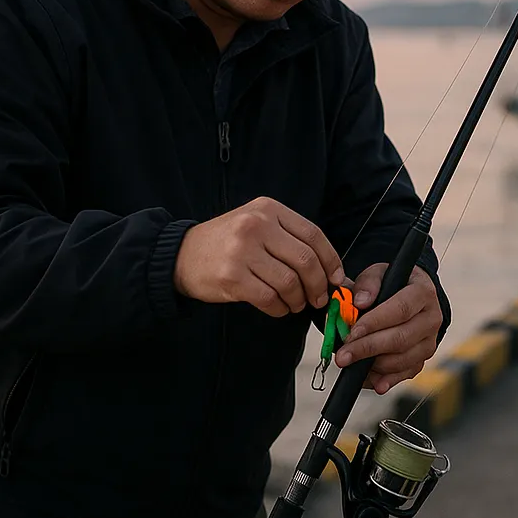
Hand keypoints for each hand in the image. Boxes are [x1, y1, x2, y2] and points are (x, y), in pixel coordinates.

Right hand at [173, 197, 344, 317]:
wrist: (181, 254)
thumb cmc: (225, 243)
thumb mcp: (257, 225)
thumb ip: (289, 240)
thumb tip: (332, 272)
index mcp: (267, 209)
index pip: (313, 234)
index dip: (331, 260)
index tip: (336, 279)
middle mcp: (256, 225)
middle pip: (305, 260)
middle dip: (319, 285)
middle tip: (319, 298)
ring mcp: (242, 250)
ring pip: (290, 282)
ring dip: (299, 300)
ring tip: (295, 304)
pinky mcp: (231, 276)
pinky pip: (270, 298)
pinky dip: (280, 308)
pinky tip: (278, 308)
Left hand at [334, 263, 441, 393]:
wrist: (408, 295)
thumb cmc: (390, 284)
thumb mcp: (378, 274)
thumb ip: (367, 284)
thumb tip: (360, 302)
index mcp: (423, 292)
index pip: (400, 309)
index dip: (374, 323)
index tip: (352, 332)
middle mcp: (432, 318)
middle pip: (401, 338)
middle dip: (368, 348)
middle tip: (343, 355)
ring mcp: (430, 342)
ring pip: (403, 360)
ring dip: (374, 365)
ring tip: (350, 362)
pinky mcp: (423, 359)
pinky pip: (404, 373)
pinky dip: (384, 379)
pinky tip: (367, 379)